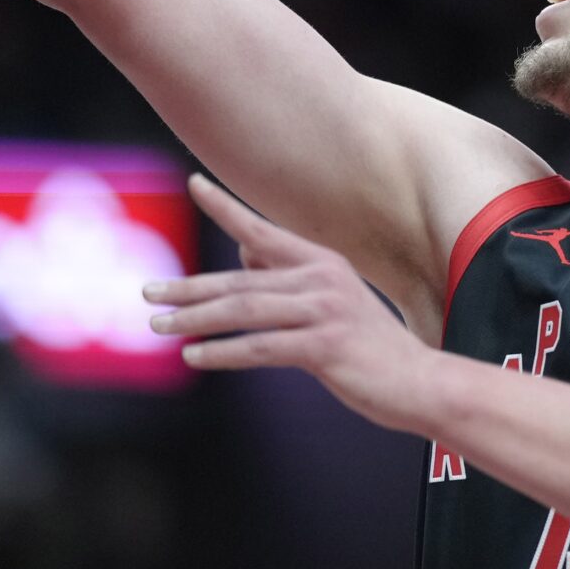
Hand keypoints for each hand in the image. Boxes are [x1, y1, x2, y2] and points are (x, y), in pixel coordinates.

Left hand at [145, 175, 439, 431]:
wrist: (421, 385)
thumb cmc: (371, 350)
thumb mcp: (333, 303)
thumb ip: (290, 277)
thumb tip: (244, 249)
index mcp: (323, 262)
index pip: (264, 230)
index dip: (227, 206)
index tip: (194, 183)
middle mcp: (322, 277)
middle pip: (241, 278)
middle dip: (190, 287)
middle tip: (147, 292)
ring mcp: (325, 310)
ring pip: (245, 310)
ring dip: (196, 319)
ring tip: (158, 325)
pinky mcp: (325, 345)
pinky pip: (261, 347)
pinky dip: (223, 351)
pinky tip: (194, 356)